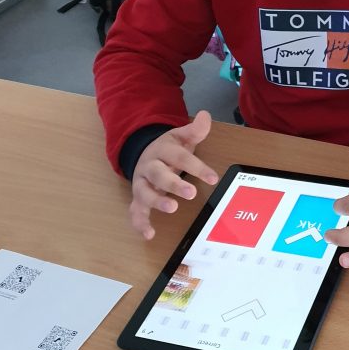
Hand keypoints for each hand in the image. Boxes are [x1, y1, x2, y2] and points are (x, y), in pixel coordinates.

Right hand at [130, 110, 218, 239]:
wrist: (143, 153)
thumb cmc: (168, 149)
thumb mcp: (181, 137)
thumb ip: (195, 130)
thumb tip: (206, 115)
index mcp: (162, 150)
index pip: (180, 157)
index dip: (197, 167)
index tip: (213, 178)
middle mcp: (149, 167)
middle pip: (159, 175)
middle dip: (174, 184)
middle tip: (191, 193)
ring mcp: (142, 183)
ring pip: (145, 192)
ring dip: (157, 201)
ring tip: (172, 208)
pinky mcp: (137, 198)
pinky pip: (135, 211)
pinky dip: (140, 223)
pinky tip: (149, 234)